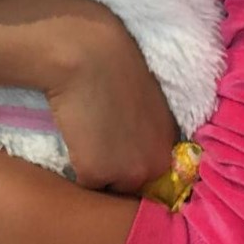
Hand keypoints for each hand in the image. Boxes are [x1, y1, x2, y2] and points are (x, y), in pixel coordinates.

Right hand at [44, 7, 177, 193]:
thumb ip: (148, 133)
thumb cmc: (114, 66)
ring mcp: (127, 174)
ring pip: (106, 190)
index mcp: (170, 145)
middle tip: (98, 144)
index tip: (116, 150)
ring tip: (86, 139)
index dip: (131, 167)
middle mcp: (156, 165)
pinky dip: (75, 168)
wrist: (88, 53)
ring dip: (95, 175)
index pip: (154, 179)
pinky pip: (83, 184)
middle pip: (131, 190)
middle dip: (115, 176)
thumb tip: (135, 148)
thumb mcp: (148, 103)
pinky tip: (73, 138)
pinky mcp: (96, 175)